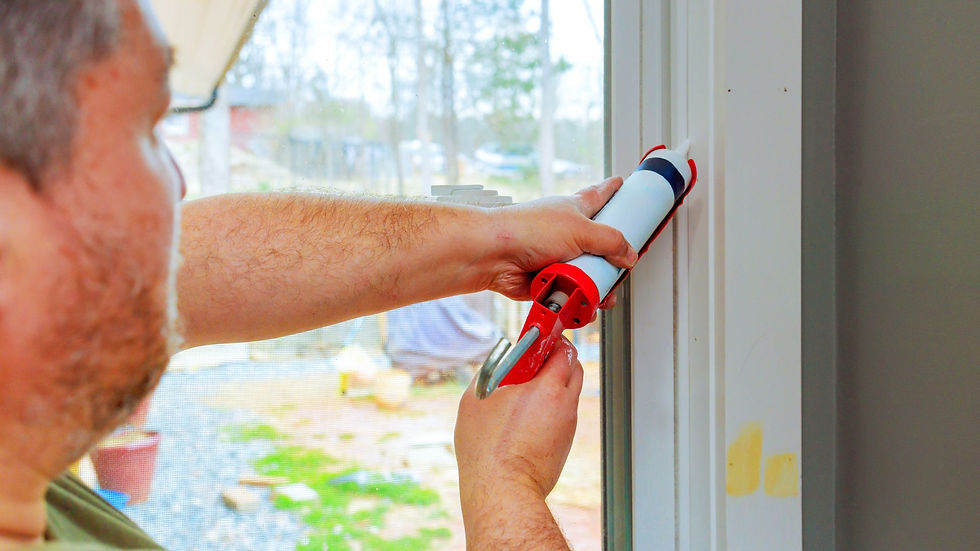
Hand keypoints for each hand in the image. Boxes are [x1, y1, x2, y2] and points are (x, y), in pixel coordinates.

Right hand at [455, 337, 582, 530]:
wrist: (503, 491)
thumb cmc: (486, 448)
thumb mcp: (476, 398)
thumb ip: (489, 370)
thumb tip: (498, 359)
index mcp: (547, 388)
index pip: (564, 350)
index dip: (552, 340)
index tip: (541, 337)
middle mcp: (565, 405)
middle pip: (574, 369)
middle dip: (558, 359)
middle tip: (535, 360)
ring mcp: (568, 427)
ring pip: (569, 393)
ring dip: (554, 385)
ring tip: (526, 391)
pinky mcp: (565, 444)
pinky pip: (563, 416)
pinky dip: (552, 408)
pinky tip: (526, 416)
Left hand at [484, 177, 636, 308]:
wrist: (495, 257)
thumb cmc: (526, 231)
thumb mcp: (580, 229)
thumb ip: (610, 241)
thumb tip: (629, 254)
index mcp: (574, 210)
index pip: (598, 195)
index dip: (611, 190)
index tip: (622, 184)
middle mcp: (567, 233)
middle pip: (599, 245)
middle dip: (612, 261)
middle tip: (620, 268)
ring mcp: (559, 258)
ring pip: (589, 274)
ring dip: (597, 286)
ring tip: (601, 292)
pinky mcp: (551, 281)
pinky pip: (574, 294)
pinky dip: (580, 300)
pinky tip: (582, 302)